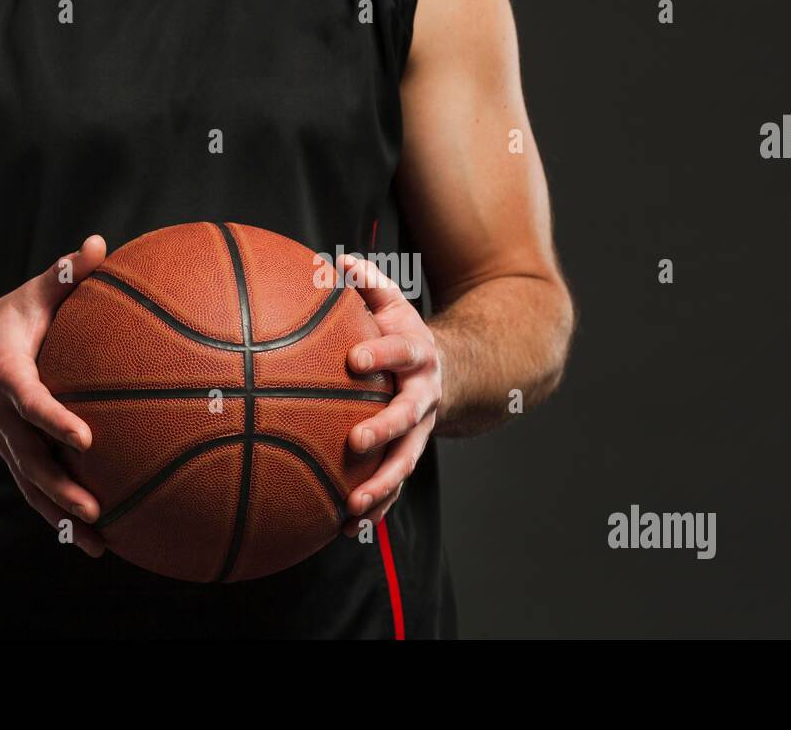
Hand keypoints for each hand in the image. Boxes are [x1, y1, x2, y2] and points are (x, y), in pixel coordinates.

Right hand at [0, 236, 107, 556]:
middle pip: (28, 460)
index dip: (53, 420)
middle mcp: (2, 416)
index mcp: (6, 374)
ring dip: (62, 518)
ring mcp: (5, 442)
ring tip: (101, 544)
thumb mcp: (31, 294)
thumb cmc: (6, 322)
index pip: (30, 401)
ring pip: (31, 486)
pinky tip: (99, 544)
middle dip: (59, 488)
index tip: (85, 438)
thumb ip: (66, 273)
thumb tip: (101, 245)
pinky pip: (37, 493)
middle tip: (94, 509)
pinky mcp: (15, 457)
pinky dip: (62, 522)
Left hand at [337, 254, 440, 535]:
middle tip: (355, 442)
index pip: (401, 352)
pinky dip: (376, 508)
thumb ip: (368, 284)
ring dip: (381, 486)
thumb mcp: (393, 305)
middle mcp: (423, 396)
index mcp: (418, 356)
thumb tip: (337, 262)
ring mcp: (420, 431)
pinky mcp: (409, 455)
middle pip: (408, 416)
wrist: (452, 373)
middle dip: (383, 430)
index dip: (380, 355)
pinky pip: (394, 485)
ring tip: (351, 506)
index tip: (354, 361)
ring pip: (404, 462)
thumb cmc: (404, 336)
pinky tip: (346, 529)